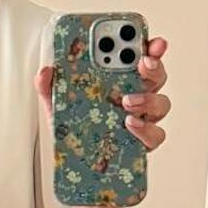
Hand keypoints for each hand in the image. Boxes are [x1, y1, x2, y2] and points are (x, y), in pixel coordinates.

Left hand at [35, 34, 171, 162]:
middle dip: (154, 66)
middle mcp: (137, 97)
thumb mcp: (59, 106)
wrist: (78, 166)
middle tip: (143, 63)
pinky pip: (155, 135)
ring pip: (161, 104)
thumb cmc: (76, 131)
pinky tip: (130, 124)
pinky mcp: (144, 143)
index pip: (140, 57)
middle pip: (157, 76)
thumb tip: (45, 72)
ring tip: (128, 100)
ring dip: (148, 98)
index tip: (152, 41)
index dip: (151, 46)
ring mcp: (143, 120)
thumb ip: (51, 87)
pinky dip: (146, 129)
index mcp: (120, 81)